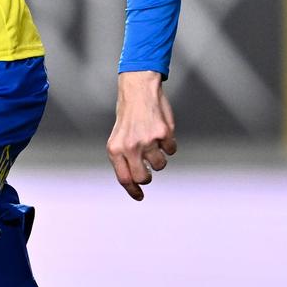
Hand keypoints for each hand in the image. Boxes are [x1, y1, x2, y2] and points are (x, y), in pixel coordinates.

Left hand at [106, 70, 175, 201]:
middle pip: (143, 177)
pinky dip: (169, 144)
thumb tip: (134, 182)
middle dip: (148, 176)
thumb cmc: (128, 116)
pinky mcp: (163, 133)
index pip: (124, 179)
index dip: (133, 191)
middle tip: (148, 167)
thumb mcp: (118, 138)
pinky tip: (162, 132)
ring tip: (154, 143)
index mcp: (115, 149)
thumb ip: (123, 159)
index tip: (140, 196)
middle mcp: (130, 146)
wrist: (138, 89)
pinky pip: (171, 150)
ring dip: (160, 158)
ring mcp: (147, 140)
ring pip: (160, 165)